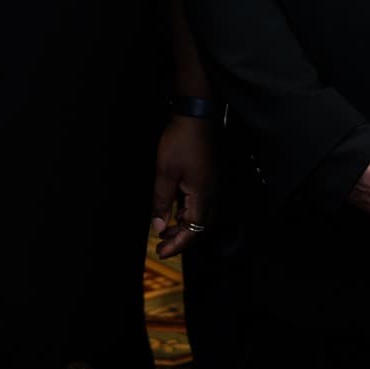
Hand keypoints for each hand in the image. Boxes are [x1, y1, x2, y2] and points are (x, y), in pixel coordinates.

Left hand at [150, 114, 216, 258]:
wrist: (196, 115)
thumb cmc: (180, 142)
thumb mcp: (165, 173)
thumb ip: (161, 202)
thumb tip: (158, 228)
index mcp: (203, 196)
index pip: (193, 231)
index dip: (177, 245)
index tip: (161, 253)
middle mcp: (211, 195)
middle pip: (199, 227)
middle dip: (180, 239)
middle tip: (160, 247)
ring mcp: (210, 186)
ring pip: (198, 216)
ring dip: (182, 226)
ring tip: (163, 232)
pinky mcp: (207, 178)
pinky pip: (198, 204)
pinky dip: (185, 213)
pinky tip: (172, 212)